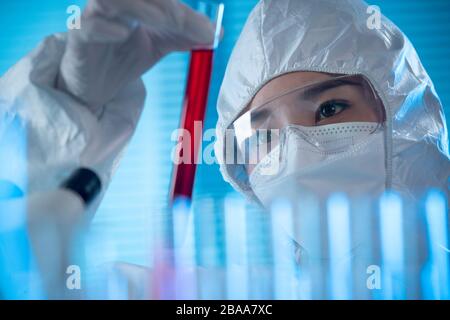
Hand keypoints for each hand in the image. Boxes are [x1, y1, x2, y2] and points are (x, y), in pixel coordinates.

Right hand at [57, 0, 215, 112]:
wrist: (97, 87)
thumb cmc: (124, 59)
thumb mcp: (158, 45)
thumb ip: (183, 37)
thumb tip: (216, 33)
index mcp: (133, 3)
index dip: (181, 9)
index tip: (207, 28)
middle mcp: (111, 5)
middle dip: (166, 6)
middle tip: (186, 21)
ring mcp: (92, 19)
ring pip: (108, 0)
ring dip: (139, 8)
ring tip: (163, 21)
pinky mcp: (78, 39)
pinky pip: (88, 26)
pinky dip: (107, 27)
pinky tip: (124, 35)